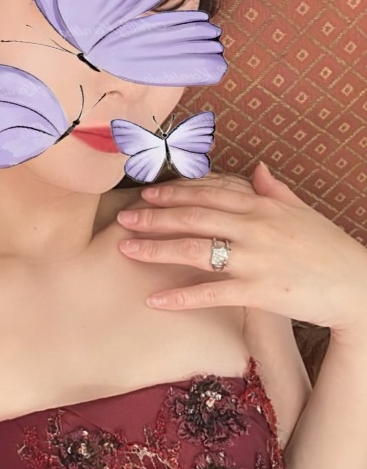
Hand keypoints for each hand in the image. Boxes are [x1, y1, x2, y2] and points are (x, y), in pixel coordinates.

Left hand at [116, 162, 366, 336]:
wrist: (358, 286)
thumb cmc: (330, 249)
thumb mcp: (302, 211)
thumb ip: (275, 189)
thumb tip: (257, 169)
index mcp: (263, 205)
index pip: (210, 193)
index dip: (176, 192)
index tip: (148, 193)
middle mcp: (255, 226)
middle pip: (194, 216)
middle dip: (155, 216)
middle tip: (124, 218)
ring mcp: (256, 257)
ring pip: (195, 249)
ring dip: (157, 248)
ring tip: (127, 249)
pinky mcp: (259, 290)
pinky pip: (212, 293)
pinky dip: (181, 296)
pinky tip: (155, 299)